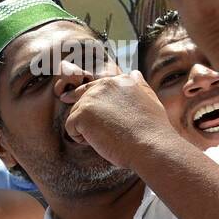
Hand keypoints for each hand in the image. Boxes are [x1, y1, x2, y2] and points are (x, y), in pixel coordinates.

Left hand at [61, 68, 175, 168]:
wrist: (150, 145)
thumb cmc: (152, 129)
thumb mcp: (150, 100)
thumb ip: (139, 86)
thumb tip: (133, 73)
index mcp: (120, 80)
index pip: (93, 86)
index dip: (82, 95)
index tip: (66, 98)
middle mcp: (104, 85)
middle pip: (81, 100)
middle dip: (86, 116)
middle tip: (99, 131)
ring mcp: (91, 98)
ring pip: (75, 114)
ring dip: (85, 128)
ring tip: (107, 137)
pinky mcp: (82, 114)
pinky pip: (70, 127)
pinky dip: (80, 138)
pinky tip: (99, 141)